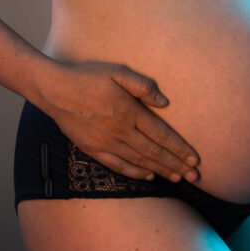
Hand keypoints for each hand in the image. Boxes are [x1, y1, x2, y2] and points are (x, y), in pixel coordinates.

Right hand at [36, 60, 199, 184]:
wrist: (54, 90)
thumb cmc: (87, 77)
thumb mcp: (117, 71)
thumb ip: (142, 86)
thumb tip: (164, 102)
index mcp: (129, 111)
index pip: (161, 134)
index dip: (180, 148)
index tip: (195, 159)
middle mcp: (121, 131)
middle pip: (154, 152)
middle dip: (177, 165)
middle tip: (195, 178)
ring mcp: (106, 143)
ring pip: (140, 162)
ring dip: (161, 171)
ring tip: (178, 179)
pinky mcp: (94, 150)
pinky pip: (119, 166)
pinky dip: (136, 173)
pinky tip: (148, 177)